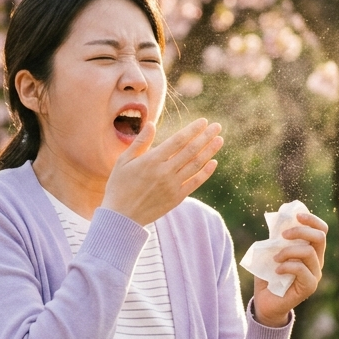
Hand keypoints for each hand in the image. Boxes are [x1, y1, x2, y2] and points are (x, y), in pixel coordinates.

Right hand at [101, 117, 222, 226]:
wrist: (121, 217)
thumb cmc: (119, 186)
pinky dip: (206, 172)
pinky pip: (195, 182)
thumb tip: (151, 124)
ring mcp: (172, 186)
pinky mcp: (176, 198)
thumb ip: (140, 143)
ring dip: (209, 151)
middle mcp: (165, 172)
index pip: (178, 140)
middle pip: (190, 150)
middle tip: (217, 126)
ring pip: (195, 165)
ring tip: (219, 140)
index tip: (203, 121)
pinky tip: (214, 162)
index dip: (192, 130)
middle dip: (205, 136)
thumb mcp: (123, 161)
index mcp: (151, 160)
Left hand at [251, 211, 328, 326]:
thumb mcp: (271, 252)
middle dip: (300, 231)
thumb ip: (277, 239)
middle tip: (283, 235)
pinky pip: (301, 269)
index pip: (321, 230)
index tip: (296, 215)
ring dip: (288, 251)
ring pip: (309, 252)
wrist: (265, 301)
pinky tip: (277, 270)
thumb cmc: (268, 276)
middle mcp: (317, 261)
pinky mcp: (309, 286)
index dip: (312, 220)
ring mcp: (315, 274)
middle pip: (319, 237)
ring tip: (275, 258)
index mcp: (311, 250)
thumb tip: (278, 220)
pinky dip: (287, 266)